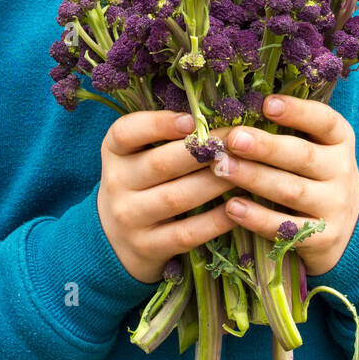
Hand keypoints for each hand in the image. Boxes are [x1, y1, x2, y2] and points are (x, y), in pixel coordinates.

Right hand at [98, 110, 235, 284]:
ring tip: (244, 171)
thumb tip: (217, 112)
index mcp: (114, 153)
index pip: (125, 132)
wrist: (114, 241)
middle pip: (160, 164)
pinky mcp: (147, 247)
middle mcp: (116, 184)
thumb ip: (165, 137)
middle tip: (236, 142)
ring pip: (176, 199)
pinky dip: (214, 221)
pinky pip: (186, 234)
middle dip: (201, 152)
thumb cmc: (140, 185)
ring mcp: (129, 218)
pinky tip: (237, 208)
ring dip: (213, 183)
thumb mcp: (137, 157)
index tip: (192, 119)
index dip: (157, 124)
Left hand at [214, 95, 358, 274]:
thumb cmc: (314, 174)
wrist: (347, 225)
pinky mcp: (323, 238)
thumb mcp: (314, 147)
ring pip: (291, 190)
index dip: (297, 111)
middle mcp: (341, 170)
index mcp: (339, 140)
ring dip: (254, 178)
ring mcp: (334, 205)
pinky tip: (231, 207)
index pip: (324, 121)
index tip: (267, 103)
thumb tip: (234, 107)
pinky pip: (286, 228)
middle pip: (302, 156)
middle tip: (233, 138)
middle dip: (266, 147)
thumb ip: (285, 130)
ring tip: (222, 167)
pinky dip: (258, 218)